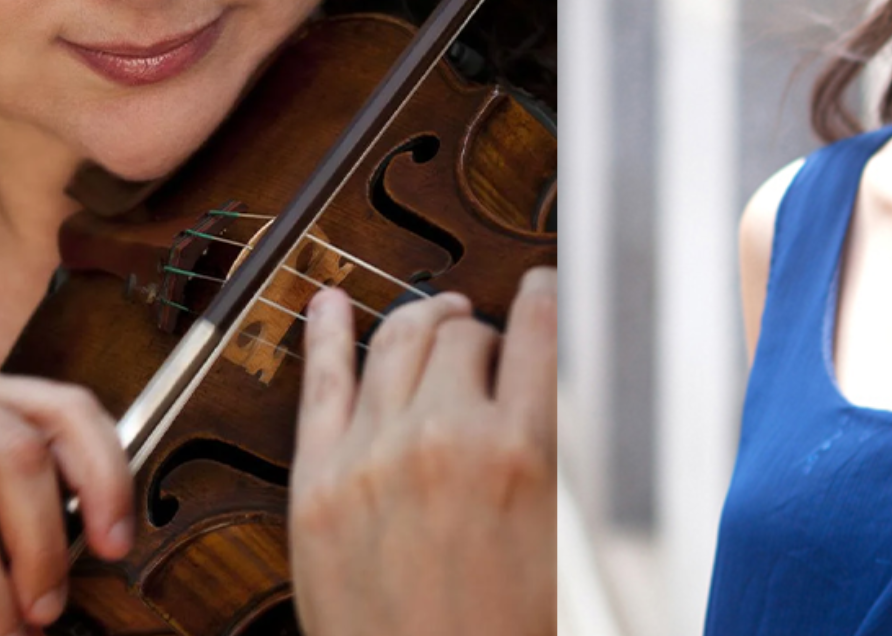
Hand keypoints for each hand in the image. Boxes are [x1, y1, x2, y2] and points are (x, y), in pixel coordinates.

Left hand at [289, 267, 555, 635]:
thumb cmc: (509, 634)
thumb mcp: (572, 541)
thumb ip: (569, 452)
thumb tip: (574, 384)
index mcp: (523, 452)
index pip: (540, 330)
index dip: (548, 298)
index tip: (548, 289)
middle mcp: (444, 438)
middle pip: (466, 334)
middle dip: (483, 330)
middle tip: (490, 340)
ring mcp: (371, 455)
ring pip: (398, 341)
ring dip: (422, 320)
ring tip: (435, 318)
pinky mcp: (317, 482)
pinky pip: (320, 383)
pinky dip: (324, 334)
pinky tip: (328, 306)